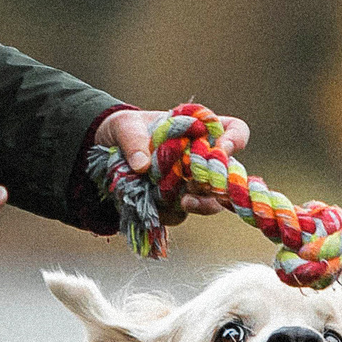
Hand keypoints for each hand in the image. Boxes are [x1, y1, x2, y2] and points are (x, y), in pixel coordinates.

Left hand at [99, 108, 250, 222]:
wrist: (106, 153)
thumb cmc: (123, 130)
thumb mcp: (123, 126)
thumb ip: (132, 140)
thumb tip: (142, 165)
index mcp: (199, 131)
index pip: (234, 131)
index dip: (235, 139)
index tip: (223, 148)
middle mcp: (200, 160)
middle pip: (228, 175)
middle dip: (220, 184)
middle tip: (201, 184)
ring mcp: (188, 184)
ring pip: (209, 201)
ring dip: (200, 203)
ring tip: (184, 201)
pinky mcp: (172, 204)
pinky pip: (178, 214)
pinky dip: (168, 213)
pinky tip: (153, 205)